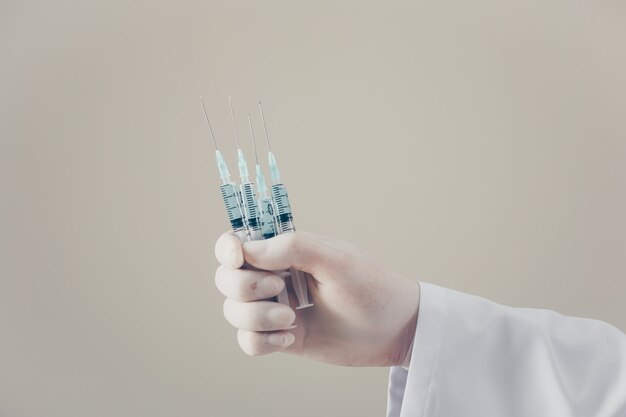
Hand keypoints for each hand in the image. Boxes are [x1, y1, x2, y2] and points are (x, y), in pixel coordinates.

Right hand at [214, 231, 419, 366]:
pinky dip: (261, 341)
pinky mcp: (280, 337)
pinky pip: (248, 341)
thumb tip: (249, 250)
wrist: (395, 330)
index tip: (238, 257)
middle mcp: (274, 276)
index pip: (237, 243)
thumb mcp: (337, 259)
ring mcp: (275, 308)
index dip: (227, 248)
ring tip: (291, 320)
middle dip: (245, 286)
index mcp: (285, 251)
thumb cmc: (372, 287)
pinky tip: (290, 339)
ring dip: (256, 317)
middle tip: (280, 288)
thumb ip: (294, 247)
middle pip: (227, 279)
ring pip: (233, 311)